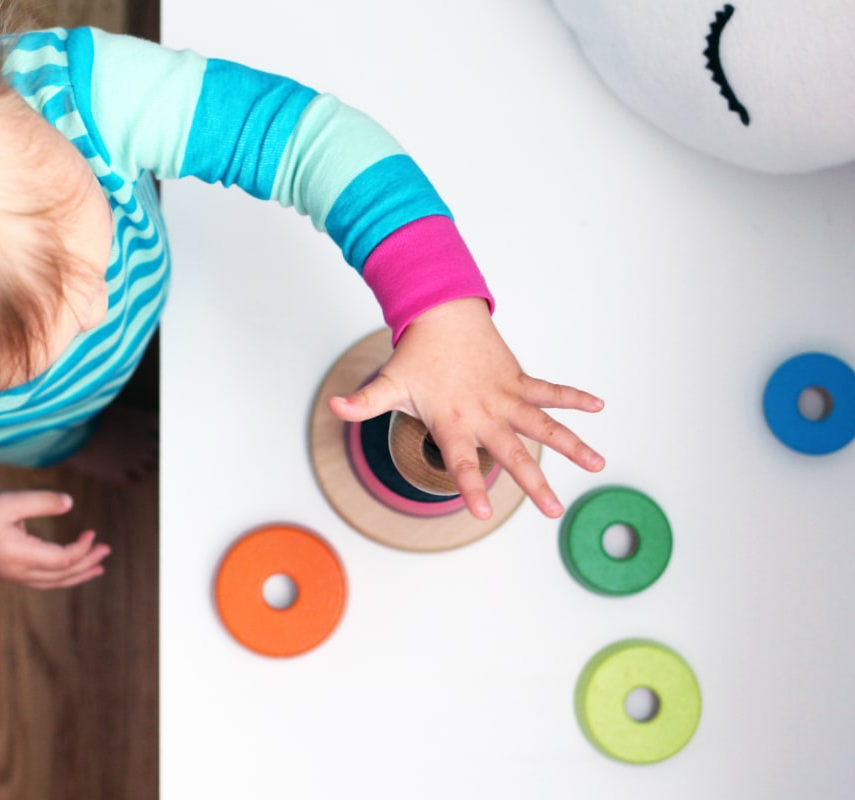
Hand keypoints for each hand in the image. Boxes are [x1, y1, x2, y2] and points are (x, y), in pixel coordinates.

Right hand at [0, 491, 109, 589]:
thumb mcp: (10, 501)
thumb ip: (42, 502)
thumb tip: (70, 503)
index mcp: (21, 556)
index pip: (63, 560)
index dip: (83, 549)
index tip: (92, 532)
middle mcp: (18, 572)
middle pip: (62, 576)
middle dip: (87, 565)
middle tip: (106, 552)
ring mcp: (12, 576)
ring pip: (52, 583)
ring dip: (76, 575)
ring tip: (97, 570)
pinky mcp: (6, 573)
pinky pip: (41, 581)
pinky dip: (60, 577)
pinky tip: (67, 569)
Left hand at [329, 297, 604, 519]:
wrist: (440, 314)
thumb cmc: (416, 356)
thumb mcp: (388, 384)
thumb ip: (363, 403)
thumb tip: (334, 407)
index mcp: (452, 421)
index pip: (458, 461)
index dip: (469, 485)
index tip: (480, 511)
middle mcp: (483, 412)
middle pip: (511, 453)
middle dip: (534, 484)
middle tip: (553, 511)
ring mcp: (505, 396)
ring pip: (543, 424)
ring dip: (572, 443)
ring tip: (599, 463)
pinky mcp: (518, 380)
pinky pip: (550, 390)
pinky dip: (574, 396)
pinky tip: (599, 406)